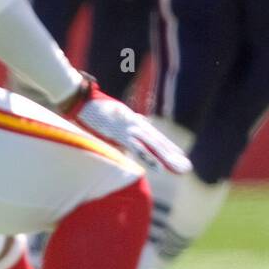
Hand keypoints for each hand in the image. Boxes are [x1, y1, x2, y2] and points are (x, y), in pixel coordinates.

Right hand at [61, 75, 189, 173]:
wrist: (81, 100)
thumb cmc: (93, 107)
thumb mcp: (114, 114)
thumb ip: (125, 121)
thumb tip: (132, 126)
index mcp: (134, 121)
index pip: (155, 136)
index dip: (168, 147)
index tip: (180, 156)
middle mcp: (136, 125)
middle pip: (158, 143)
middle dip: (172, 156)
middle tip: (186, 168)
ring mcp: (130, 129)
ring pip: (153, 147)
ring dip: (168, 159)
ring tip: (181, 169)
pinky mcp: (121, 135)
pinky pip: (138, 149)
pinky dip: (150, 159)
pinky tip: (161, 168)